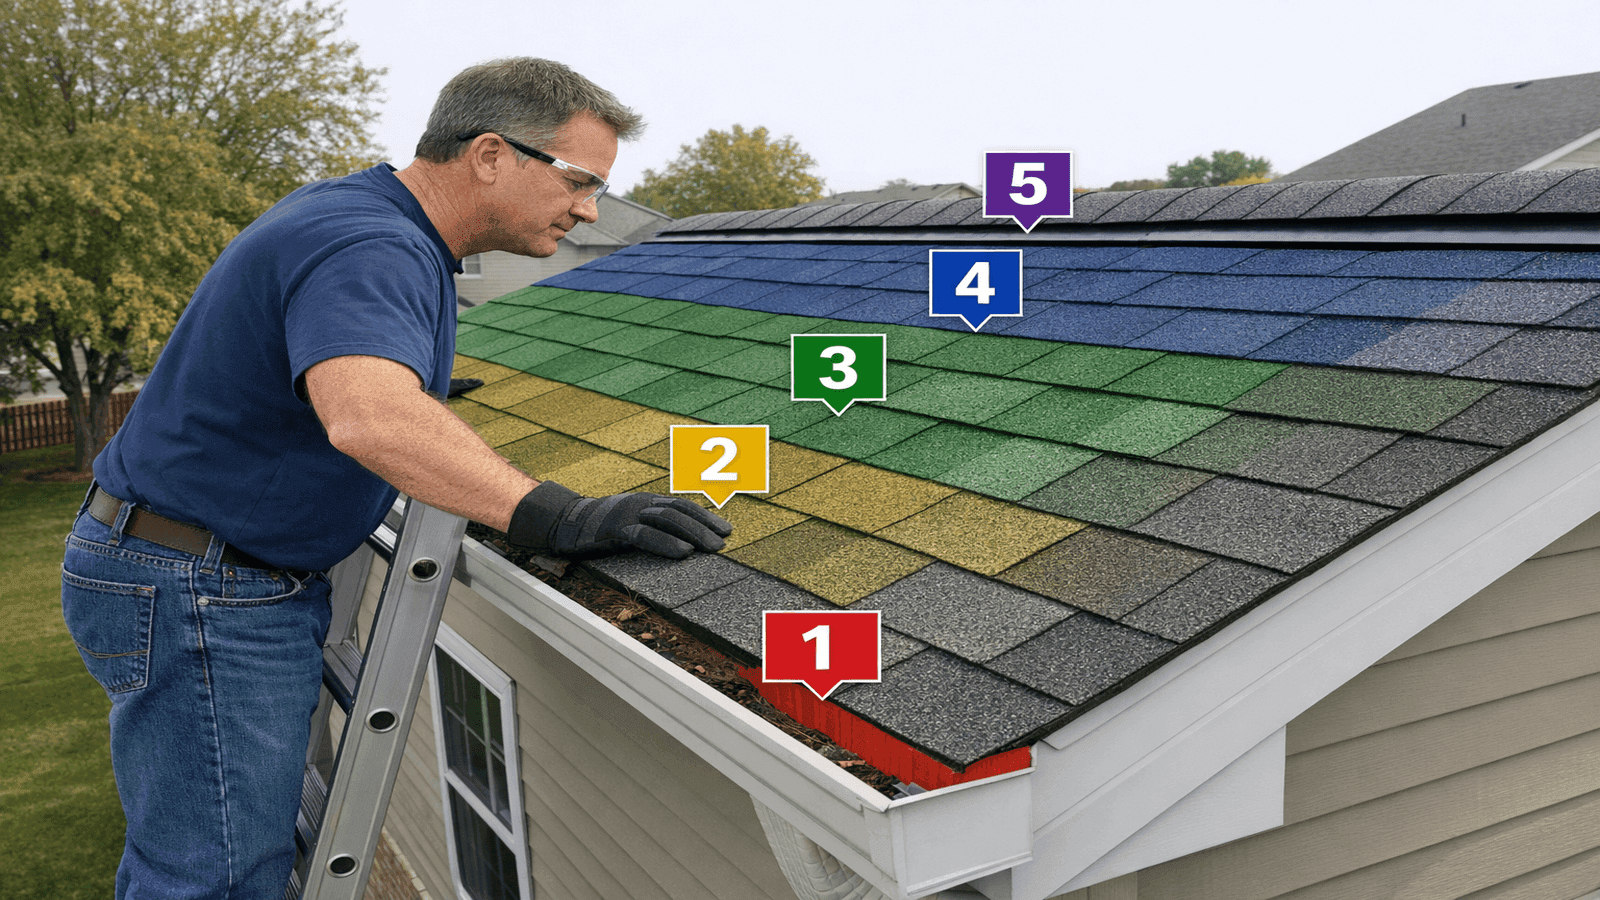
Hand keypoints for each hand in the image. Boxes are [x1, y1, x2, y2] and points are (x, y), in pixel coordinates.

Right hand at [506, 481, 732, 558]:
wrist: (565, 522)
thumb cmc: (603, 526)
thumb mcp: (633, 521)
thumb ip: (656, 527)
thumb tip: (687, 541)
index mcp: (647, 501)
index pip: (682, 505)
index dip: (705, 517)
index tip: (727, 530)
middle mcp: (641, 503)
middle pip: (679, 512)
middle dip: (704, 527)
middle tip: (723, 543)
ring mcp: (627, 514)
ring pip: (666, 520)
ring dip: (692, 534)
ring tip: (710, 549)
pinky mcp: (614, 530)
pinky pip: (644, 535)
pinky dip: (665, 543)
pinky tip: (682, 552)